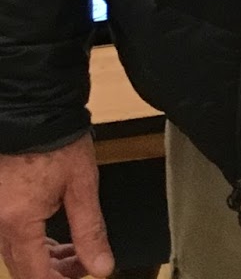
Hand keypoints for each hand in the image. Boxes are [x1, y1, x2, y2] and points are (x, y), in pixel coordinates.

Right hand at [0, 137, 112, 278]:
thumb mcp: (82, 185)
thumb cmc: (58, 138)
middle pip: (23, 268)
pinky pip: (12, 234)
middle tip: (85, 264)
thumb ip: (90, 230)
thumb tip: (101, 267)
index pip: (34, 276)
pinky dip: (34, 241)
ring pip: (17, 253)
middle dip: (55, 273)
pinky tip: (55, 235)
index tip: (82, 278)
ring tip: (75, 250)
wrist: (34, 105)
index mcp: (18, 221)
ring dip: (45, 258)